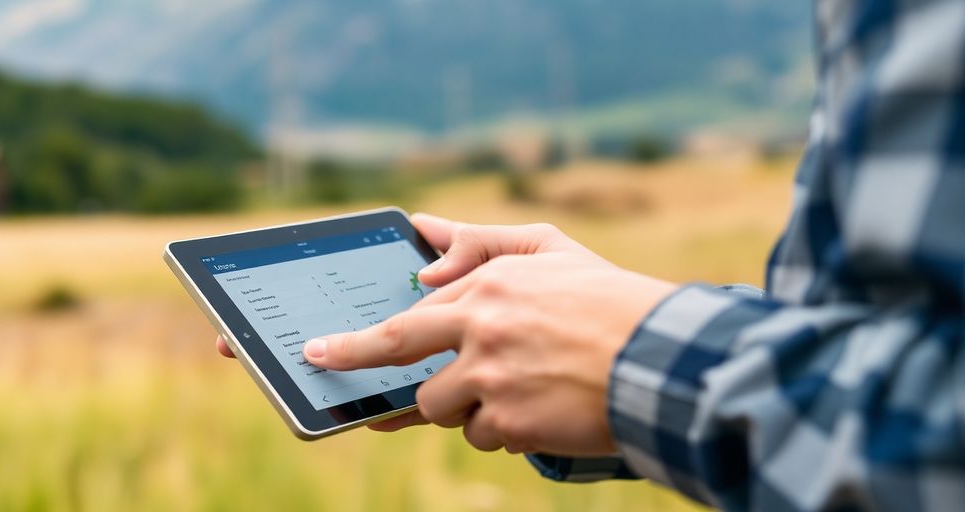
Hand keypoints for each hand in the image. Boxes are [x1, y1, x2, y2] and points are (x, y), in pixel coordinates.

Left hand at [215, 214, 674, 454]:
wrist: (661, 358)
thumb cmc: (608, 300)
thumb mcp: (551, 251)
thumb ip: (484, 240)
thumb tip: (424, 238)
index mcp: (488, 286)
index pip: (408, 317)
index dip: (359, 340)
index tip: (320, 350)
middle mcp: (480, 329)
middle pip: (400, 356)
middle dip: (355, 361)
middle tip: (320, 365)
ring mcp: (490, 379)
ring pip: (442, 406)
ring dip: (466, 404)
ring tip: (519, 388)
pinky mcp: (507, 424)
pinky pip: (481, 435)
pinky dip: (503, 428)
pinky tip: (541, 409)